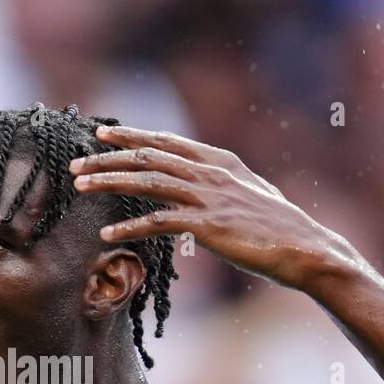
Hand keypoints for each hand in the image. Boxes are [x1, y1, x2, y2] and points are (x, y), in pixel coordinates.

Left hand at [70, 124, 362, 290]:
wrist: (306, 249)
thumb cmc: (281, 227)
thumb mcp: (253, 193)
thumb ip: (227, 181)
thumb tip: (211, 178)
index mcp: (220, 161)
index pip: (166, 142)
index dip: (131, 136)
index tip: (102, 134)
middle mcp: (211, 173)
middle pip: (149, 157)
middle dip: (108, 157)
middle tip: (77, 162)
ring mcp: (209, 198)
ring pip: (147, 182)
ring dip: (109, 182)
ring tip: (80, 187)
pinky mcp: (208, 227)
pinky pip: (159, 223)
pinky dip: (130, 228)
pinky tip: (107, 235)